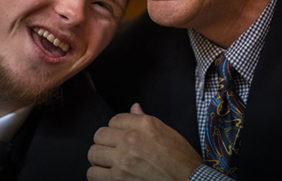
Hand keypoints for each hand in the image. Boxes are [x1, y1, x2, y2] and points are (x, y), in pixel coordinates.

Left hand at [87, 103, 203, 180]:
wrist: (188, 180)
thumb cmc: (181, 158)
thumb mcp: (166, 131)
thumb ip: (144, 120)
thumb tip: (134, 108)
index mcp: (143, 124)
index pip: (114, 119)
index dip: (117, 129)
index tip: (121, 136)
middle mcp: (130, 139)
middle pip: (99, 135)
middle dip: (105, 142)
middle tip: (112, 149)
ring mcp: (122, 161)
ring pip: (93, 154)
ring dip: (99, 158)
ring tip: (108, 162)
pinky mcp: (118, 180)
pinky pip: (93, 174)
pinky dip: (96, 174)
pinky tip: (106, 174)